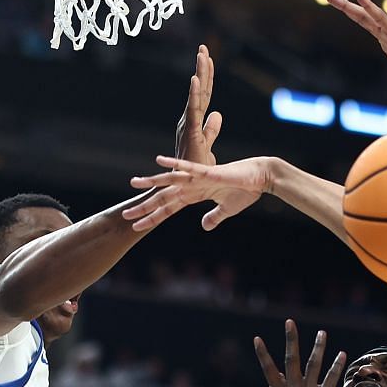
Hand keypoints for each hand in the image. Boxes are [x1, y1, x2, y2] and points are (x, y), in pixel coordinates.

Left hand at [123, 156, 269, 232]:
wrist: (261, 178)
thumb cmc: (246, 191)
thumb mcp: (227, 210)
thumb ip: (214, 217)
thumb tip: (204, 226)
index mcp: (195, 195)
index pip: (169, 208)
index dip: (153, 217)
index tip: (136, 226)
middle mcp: (192, 186)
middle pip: (164, 197)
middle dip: (145, 206)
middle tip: (124, 213)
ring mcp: (199, 178)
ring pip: (171, 181)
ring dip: (152, 183)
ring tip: (134, 182)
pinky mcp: (209, 172)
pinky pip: (189, 167)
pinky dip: (175, 164)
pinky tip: (159, 161)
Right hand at [174, 46, 224, 166]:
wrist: (184, 185)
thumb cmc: (194, 167)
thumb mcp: (207, 145)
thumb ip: (211, 129)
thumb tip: (218, 114)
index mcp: (195, 121)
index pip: (204, 95)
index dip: (206, 77)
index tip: (209, 58)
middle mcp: (189, 119)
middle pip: (200, 90)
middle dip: (202, 68)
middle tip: (203, 47)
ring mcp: (188, 124)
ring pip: (196, 95)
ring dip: (199, 74)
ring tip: (202, 54)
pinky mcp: (190, 132)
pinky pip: (193, 109)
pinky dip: (194, 94)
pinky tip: (195, 79)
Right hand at [253, 321, 346, 386]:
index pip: (269, 371)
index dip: (262, 354)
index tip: (257, 338)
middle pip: (291, 360)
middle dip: (290, 339)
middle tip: (289, 322)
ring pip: (313, 363)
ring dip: (318, 346)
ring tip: (322, 332)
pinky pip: (331, 376)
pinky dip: (337, 364)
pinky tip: (341, 353)